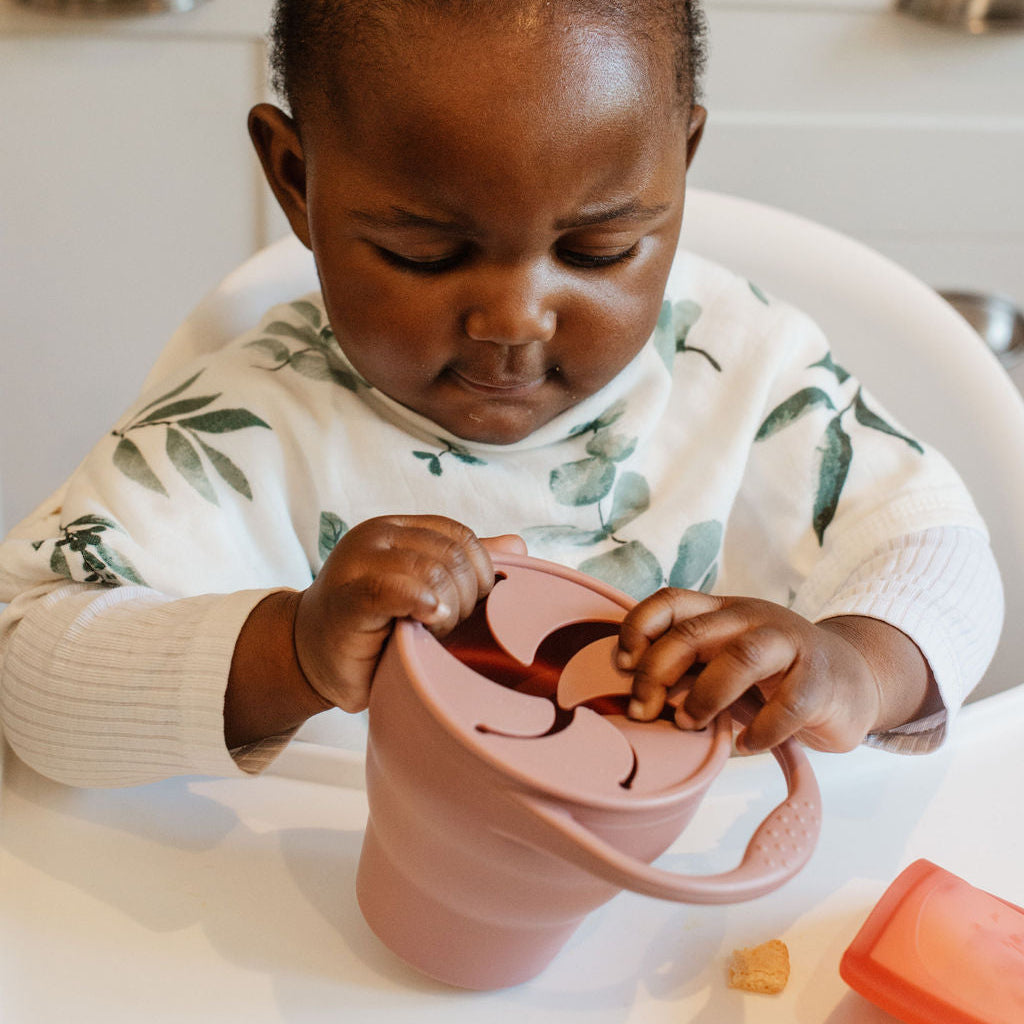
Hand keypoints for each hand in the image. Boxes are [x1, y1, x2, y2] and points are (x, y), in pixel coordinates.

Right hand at [294, 515, 525, 712]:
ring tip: (433, 632)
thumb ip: (464, 567)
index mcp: (399, 530)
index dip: (480, 572)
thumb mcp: (424, 592)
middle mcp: (378, 536)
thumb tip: (518, 545)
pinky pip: (394, 588)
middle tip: (449, 626)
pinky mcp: (348, 595)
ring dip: (447, 608)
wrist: (309, 657)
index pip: (461, 536)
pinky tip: (426, 620)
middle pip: (453, 553)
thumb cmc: (372, 629)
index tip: (473, 608)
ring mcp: (359, 562)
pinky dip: (420, 602)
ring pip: (431, 569)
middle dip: (466, 595)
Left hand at [617, 589, 929, 753]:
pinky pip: (788, 705)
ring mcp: (790, 644)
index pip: (670, 601)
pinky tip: (745, 746)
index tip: (621, 665)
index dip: (638, 628)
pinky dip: (760, 732)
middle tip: (642, 710)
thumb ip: (687, 667)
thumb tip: (634, 696)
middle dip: (656, 672)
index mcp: (722, 611)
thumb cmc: (773, 676)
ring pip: (740, 657)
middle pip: (693, 632)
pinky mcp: (820, 680)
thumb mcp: (724, 661)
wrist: (851, 679)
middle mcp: (752, 618)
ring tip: (688, 724)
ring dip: (704, 695)